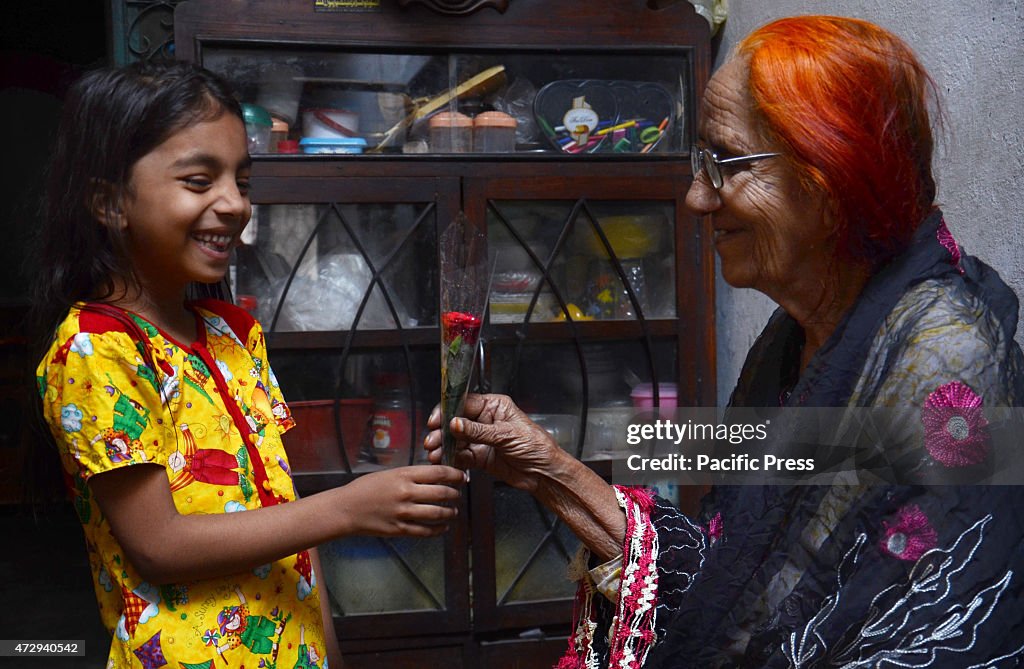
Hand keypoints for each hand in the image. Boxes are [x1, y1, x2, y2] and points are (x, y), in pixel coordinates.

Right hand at [340, 465, 463, 536]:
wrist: (346, 509)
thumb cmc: (366, 488)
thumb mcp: (390, 474)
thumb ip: (411, 475)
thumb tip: (435, 476)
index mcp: (404, 475)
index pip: (439, 473)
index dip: (455, 475)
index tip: (462, 477)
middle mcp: (406, 493)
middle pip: (442, 493)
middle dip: (455, 494)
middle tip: (458, 494)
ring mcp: (404, 513)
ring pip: (438, 513)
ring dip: (450, 512)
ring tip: (453, 511)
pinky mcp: (400, 529)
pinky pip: (426, 531)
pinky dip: (439, 529)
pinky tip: (443, 526)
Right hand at [424, 393, 561, 492]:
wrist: (544, 473)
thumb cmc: (537, 447)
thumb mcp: (506, 435)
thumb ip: (478, 431)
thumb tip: (455, 424)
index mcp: (495, 407)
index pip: (465, 403)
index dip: (449, 411)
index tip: (436, 420)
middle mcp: (486, 421)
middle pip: (457, 422)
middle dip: (443, 431)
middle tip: (433, 440)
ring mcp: (481, 439)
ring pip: (456, 440)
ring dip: (444, 446)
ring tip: (435, 452)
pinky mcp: (480, 456)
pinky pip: (461, 455)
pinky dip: (451, 458)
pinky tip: (443, 460)